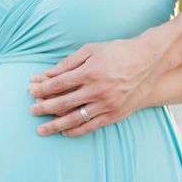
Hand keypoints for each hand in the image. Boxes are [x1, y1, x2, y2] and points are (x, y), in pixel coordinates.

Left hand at [27, 38, 161, 136]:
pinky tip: (64, 131)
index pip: (58, 84)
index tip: (31, 91)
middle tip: (31, 110)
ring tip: (41, 129)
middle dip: (44, 107)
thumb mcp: (92, 50)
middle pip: (62, 102)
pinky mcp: (116, 114)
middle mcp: (97, 90)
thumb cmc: (118, 52)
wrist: (150, 61)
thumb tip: (48, 74)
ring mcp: (107, 104)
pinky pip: (91, 126)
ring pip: (75, 118)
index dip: (42, 89)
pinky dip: (76, 130)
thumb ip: (69, 63)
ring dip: (55, 125)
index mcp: (89, 72)